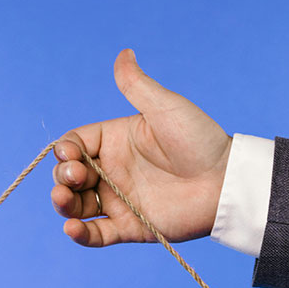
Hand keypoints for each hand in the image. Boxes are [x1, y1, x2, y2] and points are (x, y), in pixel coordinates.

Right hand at [51, 49, 231, 246]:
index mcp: (116, 141)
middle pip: (69, 175)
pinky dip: (80, 235)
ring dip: (62, 204)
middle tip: (76, 176)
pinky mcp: (130, 227)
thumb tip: (123, 52)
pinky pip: (97, 235)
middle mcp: (113, 171)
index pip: (75, 144)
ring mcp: (119, 200)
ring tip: (64, 200)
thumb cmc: (200, 141)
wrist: (226, 182)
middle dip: (62, 176)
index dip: (65, 149)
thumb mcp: (165, 107)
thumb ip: (137, 85)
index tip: (71, 153)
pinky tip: (72, 228)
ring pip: (77, 206)